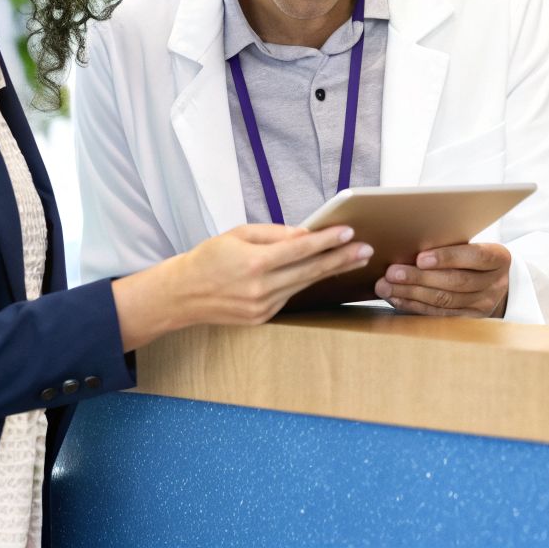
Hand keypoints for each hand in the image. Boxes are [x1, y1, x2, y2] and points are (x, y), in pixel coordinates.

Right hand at [113, 224, 372, 348]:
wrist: (182, 295)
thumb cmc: (209, 257)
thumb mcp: (238, 234)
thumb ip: (274, 234)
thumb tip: (306, 234)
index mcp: (254, 263)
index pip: (300, 249)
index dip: (327, 240)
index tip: (348, 231)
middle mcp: (261, 288)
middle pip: (310, 270)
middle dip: (341, 259)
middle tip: (366, 250)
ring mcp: (262, 307)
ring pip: (304, 284)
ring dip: (330, 271)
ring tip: (354, 259)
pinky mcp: (262, 317)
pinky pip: (290, 295)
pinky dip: (306, 282)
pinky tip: (323, 272)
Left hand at [376, 243, 509, 317]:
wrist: (494, 282)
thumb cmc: (473, 256)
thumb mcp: (471, 245)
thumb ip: (450, 245)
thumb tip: (409, 246)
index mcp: (499, 258)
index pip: (475, 256)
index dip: (448, 257)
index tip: (420, 257)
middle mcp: (495, 283)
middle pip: (456, 282)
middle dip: (420, 277)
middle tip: (392, 273)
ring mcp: (484, 304)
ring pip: (445, 300)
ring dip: (412, 294)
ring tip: (387, 287)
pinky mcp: (470, 320)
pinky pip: (439, 314)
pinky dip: (415, 306)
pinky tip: (397, 299)